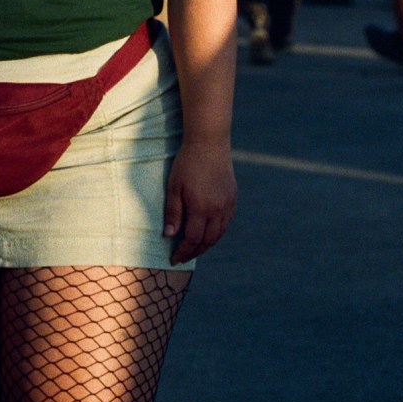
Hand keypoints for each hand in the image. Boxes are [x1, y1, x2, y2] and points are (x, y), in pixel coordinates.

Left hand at [164, 140, 236, 262]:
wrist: (209, 142)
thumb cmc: (186, 163)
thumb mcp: (174, 187)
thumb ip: (173, 213)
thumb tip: (169, 236)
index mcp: (202, 208)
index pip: (193, 239)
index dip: (183, 252)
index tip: (174, 259)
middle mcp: (218, 210)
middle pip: (208, 240)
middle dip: (195, 252)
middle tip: (184, 257)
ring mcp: (228, 204)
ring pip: (219, 233)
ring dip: (207, 244)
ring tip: (195, 249)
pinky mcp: (233, 197)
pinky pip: (226, 222)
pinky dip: (217, 232)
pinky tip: (208, 233)